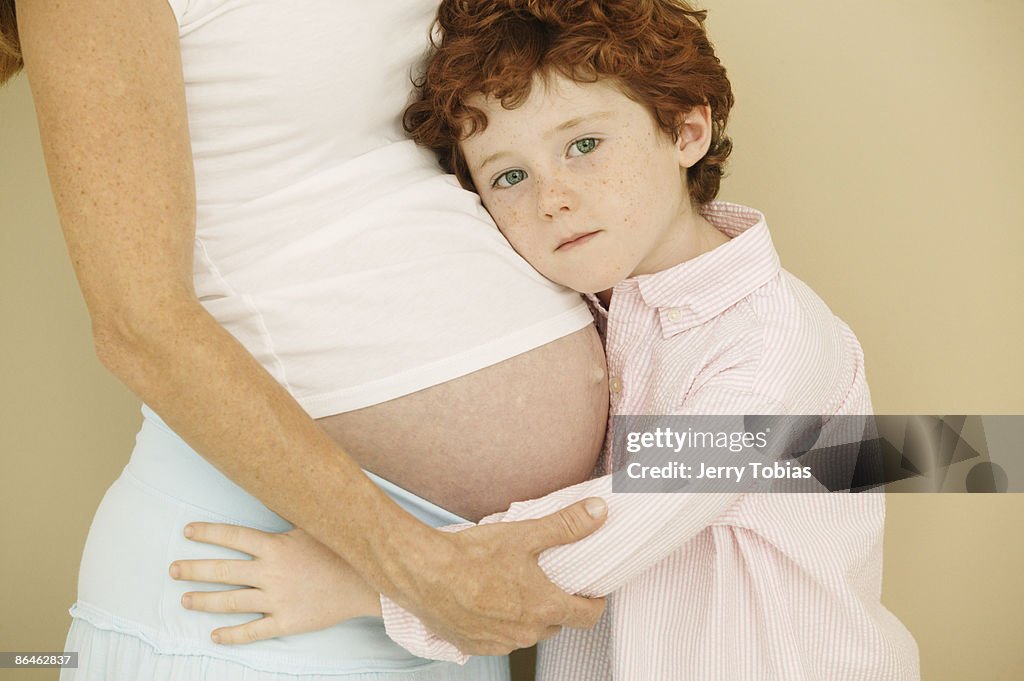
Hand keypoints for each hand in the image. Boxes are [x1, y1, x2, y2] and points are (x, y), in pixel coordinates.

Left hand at [169, 524, 379, 643]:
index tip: (187, 532)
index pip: (234, 536)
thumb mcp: (315, 526)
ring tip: (185, 599)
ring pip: (231, 602)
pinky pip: (253, 631)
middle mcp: (271, 572)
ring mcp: (277, 599)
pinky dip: (231, 635)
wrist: (367, 582)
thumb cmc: (341, 550)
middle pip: (223, 571)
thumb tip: (272, 494)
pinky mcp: (286, 622)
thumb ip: (289, 519)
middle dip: (194, 569)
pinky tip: (215, 635)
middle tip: (173, 569)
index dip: (208, 533)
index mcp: (276, 546)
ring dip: (204, 600)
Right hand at [388, 497, 608, 655]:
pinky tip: (486, 601)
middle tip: (545, 579)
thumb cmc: (471, 556)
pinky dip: (498, 624)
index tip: (592, 592)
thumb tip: (598, 512)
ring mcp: (499, 644)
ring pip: (526, 632)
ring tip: (510, 587)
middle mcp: (525, 633)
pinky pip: (498, 640)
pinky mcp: (473, 647)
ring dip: (525, 615)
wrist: (423, 572)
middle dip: (555, 604)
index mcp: (544, 607)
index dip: (594, 603)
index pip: (587, 616)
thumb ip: (566, 525)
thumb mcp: (525, 534)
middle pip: (555, 623)